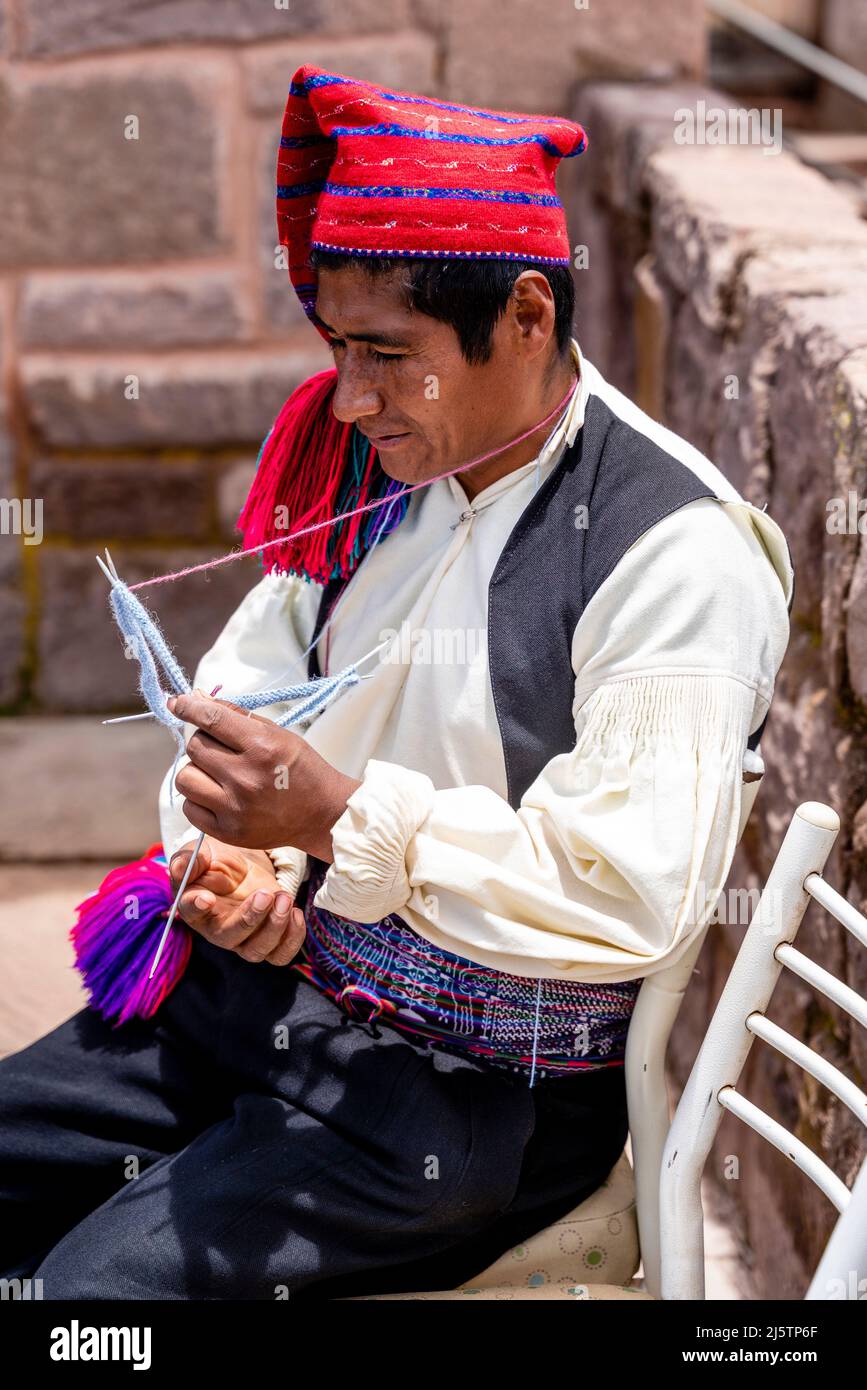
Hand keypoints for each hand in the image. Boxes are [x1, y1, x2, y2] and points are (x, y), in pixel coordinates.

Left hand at [167, 690, 360, 856]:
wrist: (322, 814)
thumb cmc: (300, 769)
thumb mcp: (277, 734)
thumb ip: (236, 715)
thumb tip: (197, 697)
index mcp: (262, 747)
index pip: (211, 719)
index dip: (188, 707)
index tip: (178, 702)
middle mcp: (245, 778)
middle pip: (195, 747)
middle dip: (203, 742)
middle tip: (221, 750)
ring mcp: (234, 808)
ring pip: (185, 778)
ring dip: (197, 771)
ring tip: (218, 775)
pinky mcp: (228, 832)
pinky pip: (189, 808)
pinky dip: (198, 799)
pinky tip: (218, 796)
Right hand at [168, 835, 305, 964]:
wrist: (243, 866)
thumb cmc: (216, 861)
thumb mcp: (201, 852)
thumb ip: (190, 860)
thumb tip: (179, 869)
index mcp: (194, 906)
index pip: (190, 910)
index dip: (197, 906)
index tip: (207, 897)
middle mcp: (217, 929)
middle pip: (229, 938)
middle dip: (249, 918)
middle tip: (265, 894)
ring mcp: (244, 938)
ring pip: (257, 950)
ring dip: (274, 927)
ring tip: (284, 898)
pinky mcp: (268, 939)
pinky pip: (281, 954)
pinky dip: (292, 938)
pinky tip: (295, 913)